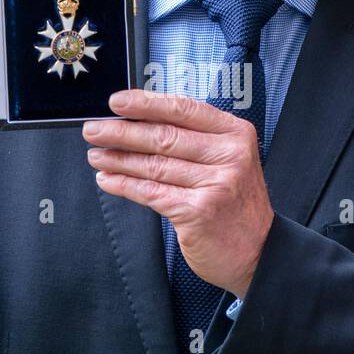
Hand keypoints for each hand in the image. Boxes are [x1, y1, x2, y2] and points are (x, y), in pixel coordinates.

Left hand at [82, 89, 273, 296]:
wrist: (259, 252)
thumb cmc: (236, 205)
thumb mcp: (229, 161)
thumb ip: (196, 140)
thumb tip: (142, 122)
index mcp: (236, 134)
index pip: (184, 109)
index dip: (146, 104)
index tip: (117, 102)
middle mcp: (229, 156)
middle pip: (164, 136)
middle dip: (122, 132)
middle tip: (94, 130)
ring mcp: (215, 184)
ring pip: (154, 165)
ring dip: (118, 159)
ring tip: (97, 155)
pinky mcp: (198, 212)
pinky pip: (151, 193)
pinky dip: (124, 185)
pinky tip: (108, 180)